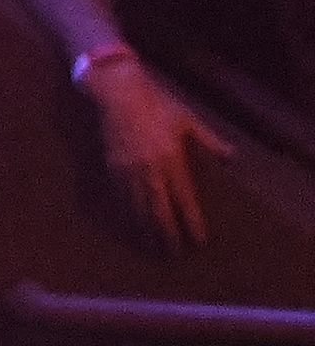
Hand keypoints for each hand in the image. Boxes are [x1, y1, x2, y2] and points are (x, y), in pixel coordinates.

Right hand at [84, 52, 233, 250]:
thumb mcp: (186, 119)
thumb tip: (233, 159)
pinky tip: (132, 224)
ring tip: (153, 247)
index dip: (191, 223)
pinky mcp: (112, 166)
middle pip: (160, 211)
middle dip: (168, 234)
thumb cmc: (156, 103)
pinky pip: (121, 196)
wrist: (117, 91)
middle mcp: (150, 170)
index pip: (184, 201)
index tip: (199, 241)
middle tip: (175, 254)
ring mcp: (128, 169)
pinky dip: (128, 213)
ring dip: (147, 229)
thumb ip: (209, 141)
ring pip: (139, 208)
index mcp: (171, 159)